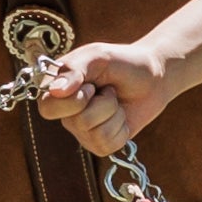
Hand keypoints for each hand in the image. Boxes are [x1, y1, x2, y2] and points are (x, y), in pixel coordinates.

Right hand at [37, 33, 171, 155]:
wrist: (153, 77)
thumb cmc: (121, 63)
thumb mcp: (97, 56)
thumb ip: (74, 68)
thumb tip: (55, 91)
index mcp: (56, 91)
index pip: (47, 108)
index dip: (72, 100)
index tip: (90, 85)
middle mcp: (66, 115)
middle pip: (75, 122)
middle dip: (102, 104)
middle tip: (106, 90)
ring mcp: (82, 132)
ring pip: (95, 133)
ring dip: (114, 112)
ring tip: (115, 100)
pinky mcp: (101, 145)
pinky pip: (108, 144)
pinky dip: (122, 127)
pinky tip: (121, 115)